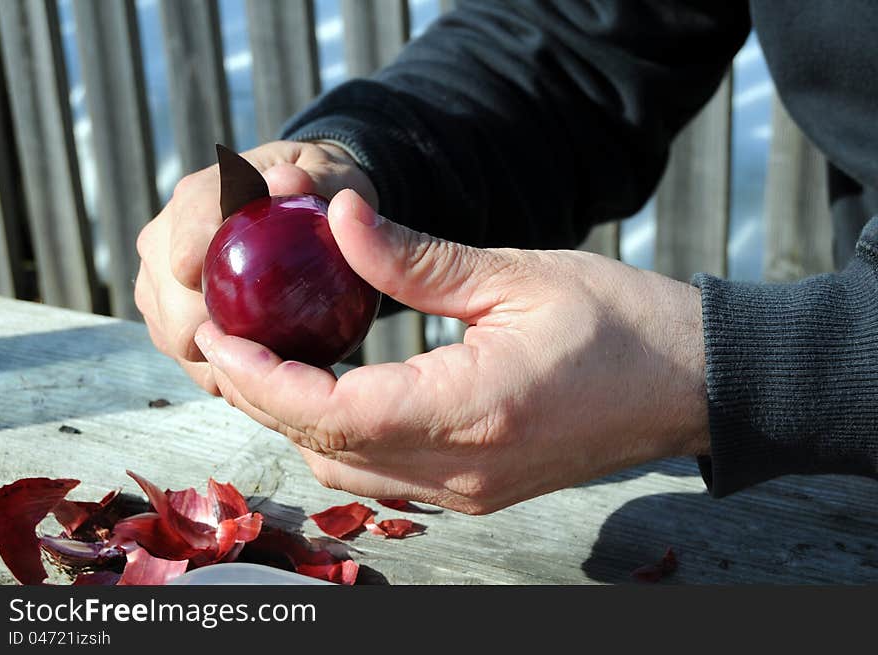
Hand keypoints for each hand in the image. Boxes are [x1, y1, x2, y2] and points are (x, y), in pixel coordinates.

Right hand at [134, 140, 376, 392]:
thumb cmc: (318, 191)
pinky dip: (219, 368)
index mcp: (201, 196)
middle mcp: (166, 238)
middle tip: (267, 357)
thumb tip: (287, 185)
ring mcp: (159, 279)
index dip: (191, 259)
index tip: (214, 288)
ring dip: (215, 358)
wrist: (295, 208)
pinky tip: (262, 377)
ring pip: (172, 335)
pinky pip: (186, 354)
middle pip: (170, 299)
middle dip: (209, 333)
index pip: (186, 230)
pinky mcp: (167, 313)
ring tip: (270, 371)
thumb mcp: (330, 176)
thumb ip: (315, 180)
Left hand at [194, 190, 709, 513]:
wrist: (690, 383)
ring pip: (350, 472)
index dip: (264, 379)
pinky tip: (335, 393)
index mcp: (473, 409)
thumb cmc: (620, 323)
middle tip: (232, 343)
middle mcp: (464, 468)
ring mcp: (473, 490)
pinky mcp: (482, 491)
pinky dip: (343, 438)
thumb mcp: (516, 275)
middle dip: (266, 400)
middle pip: (327, 448)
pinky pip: (386, 478)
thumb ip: (415, 259)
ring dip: (301, 422)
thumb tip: (337, 221)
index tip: (222, 337)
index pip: (332, 411)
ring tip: (272, 364)